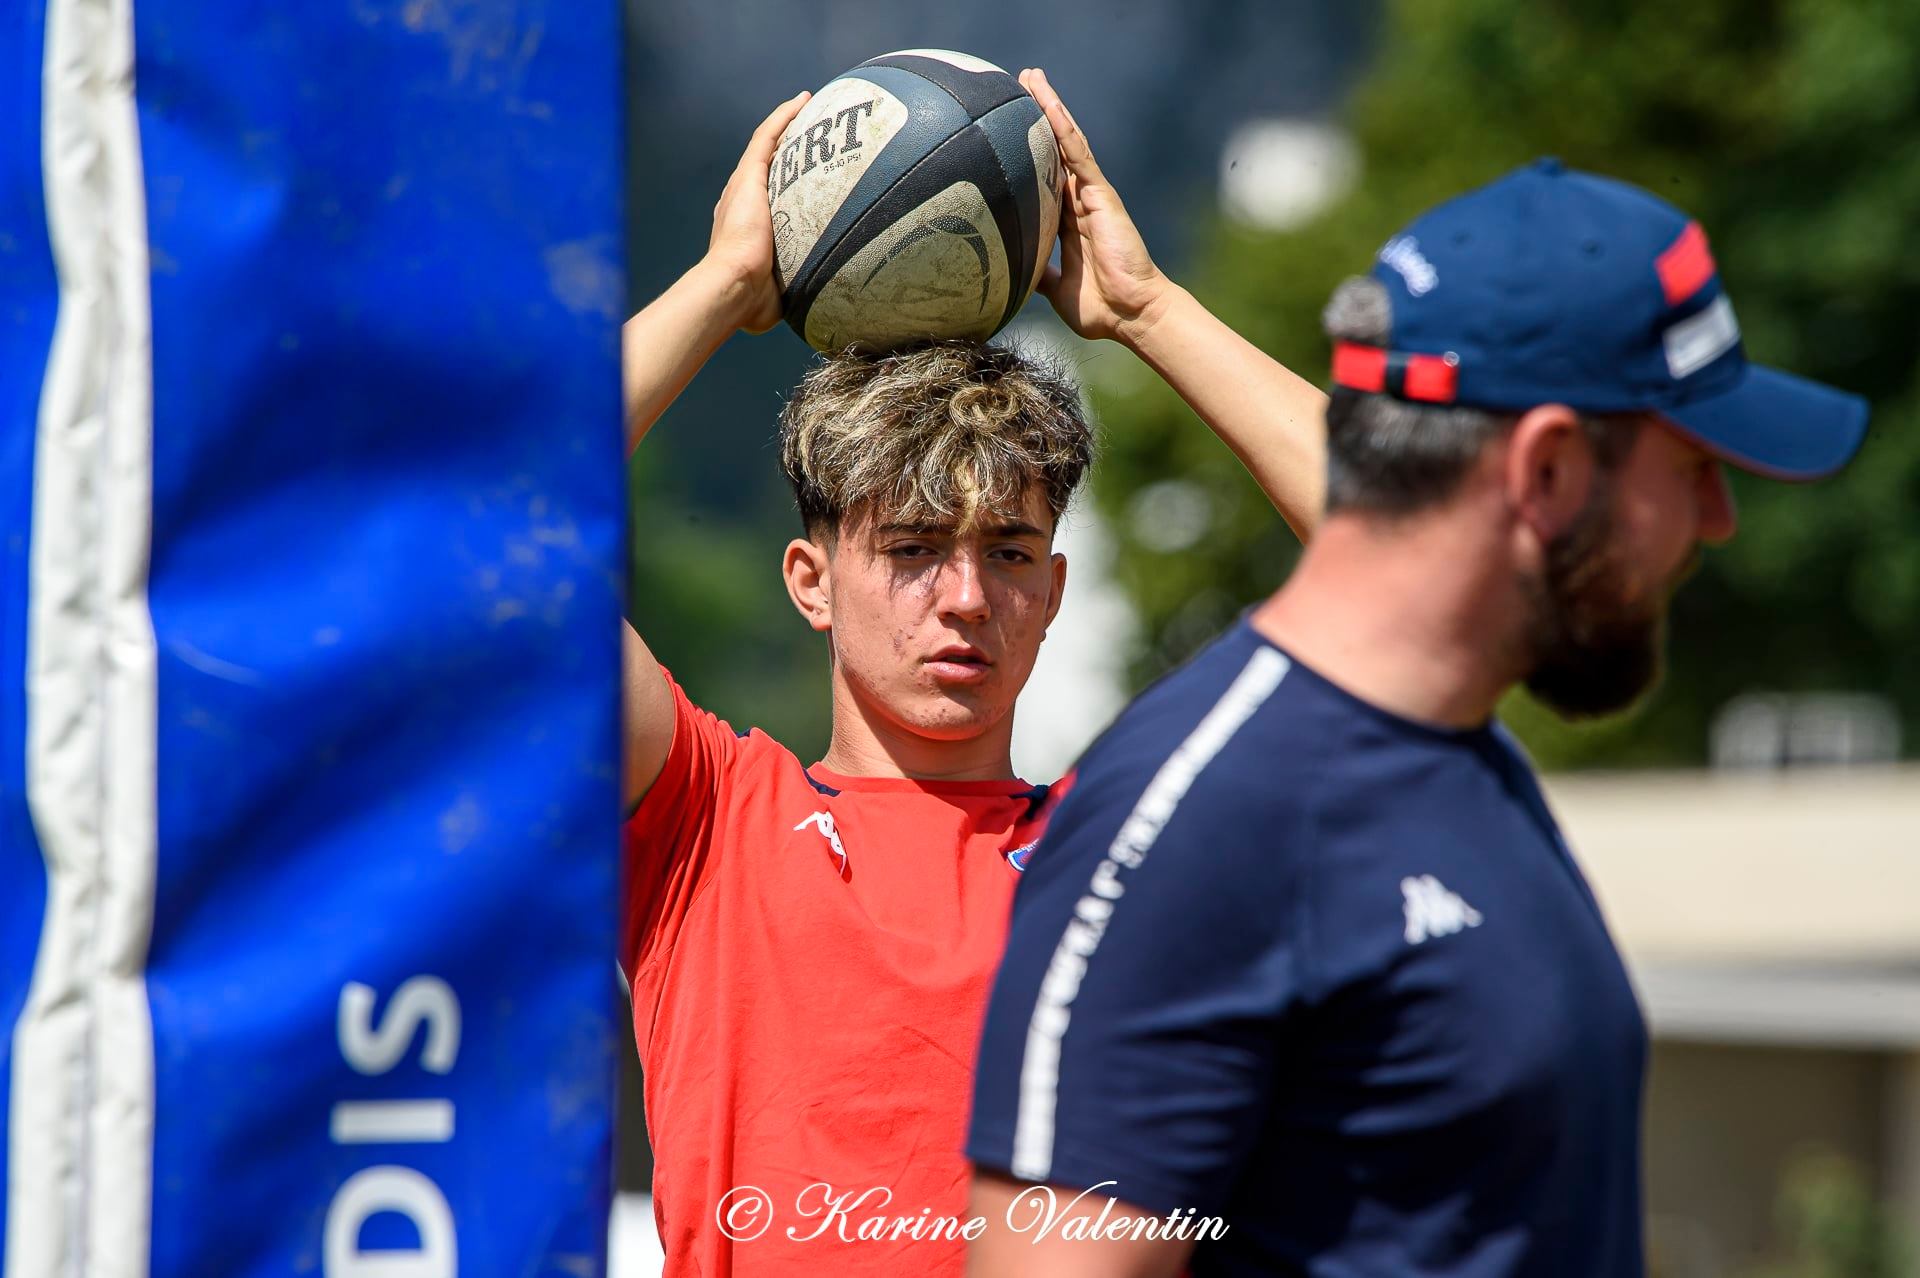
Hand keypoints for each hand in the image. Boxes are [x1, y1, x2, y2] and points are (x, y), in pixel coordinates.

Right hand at [700, 91, 810, 333]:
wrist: (733, 287)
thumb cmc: (751, 302)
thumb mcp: (775, 296)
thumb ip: (791, 294)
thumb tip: (815, 310)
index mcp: (742, 230)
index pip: (765, 201)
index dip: (781, 186)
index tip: (801, 180)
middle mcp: (739, 203)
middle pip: (766, 168)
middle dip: (786, 150)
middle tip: (810, 138)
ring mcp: (743, 187)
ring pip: (767, 146)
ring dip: (786, 124)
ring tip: (808, 108)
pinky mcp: (749, 176)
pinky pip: (768, 137)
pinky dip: (784, 117)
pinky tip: (803, 101)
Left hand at [1019, 68, 1173, 348]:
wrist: (1132, 313)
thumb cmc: (1102, 308)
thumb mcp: (1055, 290)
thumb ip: (1037, 275)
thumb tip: (1012, 272)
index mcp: (1067, 222)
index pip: (1043, 178)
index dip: (1026, 153)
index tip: (1005, 132)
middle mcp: (1079, 201)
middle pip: (1052, 149)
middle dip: (1036, 116)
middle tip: (1015, 85)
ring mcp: (1090, 194)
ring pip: (1065, 141)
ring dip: (1048, 107)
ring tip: (1030, 76)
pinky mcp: (1100, 193)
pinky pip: (1077, 152)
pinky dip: (1062, 125)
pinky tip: (1048, 100)